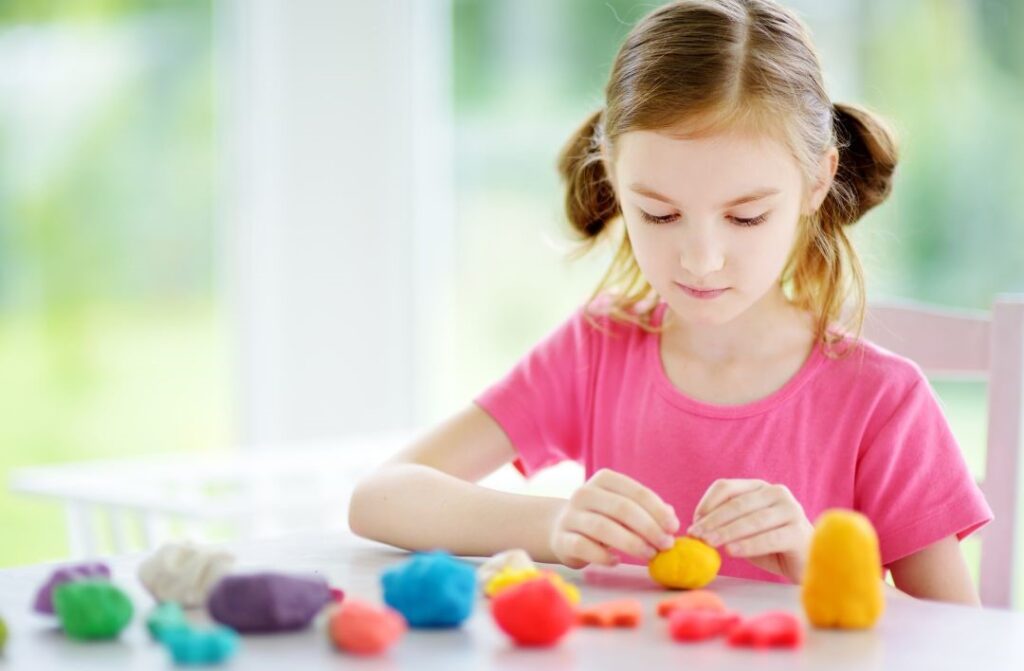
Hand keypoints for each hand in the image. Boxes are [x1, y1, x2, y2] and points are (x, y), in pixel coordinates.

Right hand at [548, 469, 679, 568]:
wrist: (560, 528)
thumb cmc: (602, 517)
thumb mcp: (623, 507)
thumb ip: (647, 510)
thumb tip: (671, 517)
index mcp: (603, 480)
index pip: (636, 491)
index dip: (658, 510)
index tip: (673, 528)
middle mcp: (584, 493)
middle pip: (622, 509)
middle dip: (649, 528)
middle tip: (666, 545)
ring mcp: (570, 516)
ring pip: (603, 528)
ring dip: (632, 544)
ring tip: (650, 555)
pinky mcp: (561, 539)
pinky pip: (584, 547)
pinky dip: (603, 556)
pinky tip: (616, 561)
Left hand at [687, 479, 812, 583]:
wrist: (804, 563)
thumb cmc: (770, 545)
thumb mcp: (743, 530)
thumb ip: (725, 523)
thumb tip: (697, 527)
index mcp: (759, 487)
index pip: (726, 487)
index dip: (707, 503)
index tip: (694, 521)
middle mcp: (777, 493)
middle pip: (737, 504)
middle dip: (713, 520)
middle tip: (696, 535)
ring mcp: (791, 510)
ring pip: (752, 520)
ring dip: (726, 532)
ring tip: (708, 543)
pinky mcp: (799, 532)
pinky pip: (769, 538)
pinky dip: (748, 545)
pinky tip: (731, 551)